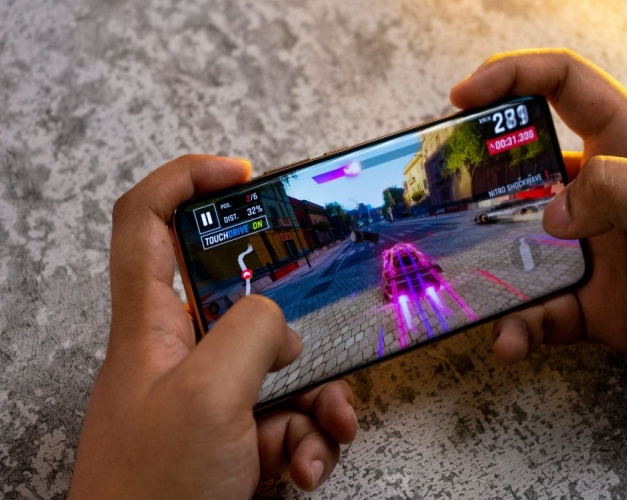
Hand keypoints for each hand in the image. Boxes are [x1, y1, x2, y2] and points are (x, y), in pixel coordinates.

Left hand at [69, 156, 357, 498]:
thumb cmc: (152, 492)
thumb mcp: (207, 395)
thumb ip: (250, 332)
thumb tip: (279, 321)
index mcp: (151, 325)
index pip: (148, 222)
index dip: (187, 181)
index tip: (241, 174)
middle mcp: (181, 355)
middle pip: (243, 300)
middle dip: (296, 322)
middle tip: (324, 330)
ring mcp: (213, 400)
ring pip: (282, 367)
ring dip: (320, 400)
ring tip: (325, 434)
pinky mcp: (238, 440)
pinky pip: (290, 419)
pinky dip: (312, 440)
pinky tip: (309, 467)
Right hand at [451, 49, 626, 395]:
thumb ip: (614, 192)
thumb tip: (549, 215)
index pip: (564, 89)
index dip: (513, 79)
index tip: (464, 97)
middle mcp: (605, 197)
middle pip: (525, 176)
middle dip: (482, 188)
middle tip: (443, 205)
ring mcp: (597, 252)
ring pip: (523, 253)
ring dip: (494, 273)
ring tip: (472, 292)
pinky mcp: (596, 306)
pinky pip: (542, 312)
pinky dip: (521, 326)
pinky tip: (513, 339)